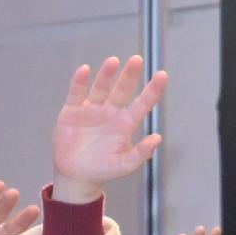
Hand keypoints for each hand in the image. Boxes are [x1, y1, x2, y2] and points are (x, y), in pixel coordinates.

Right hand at [49, 55, 164, 200]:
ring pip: (101, 87)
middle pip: (122, 90)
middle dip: (129, 75)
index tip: (162, 75)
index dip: (152, 90)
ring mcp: (91, 109)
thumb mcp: (125, 165)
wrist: (76, 174)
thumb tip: (158, 138)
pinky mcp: (72, 111)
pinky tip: (85, 71)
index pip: (142, 103)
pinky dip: (80, 82)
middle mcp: (111, 112)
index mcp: (126, 124)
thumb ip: (141, 153)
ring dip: (106, 74)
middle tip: (136, 60)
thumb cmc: (103, 170)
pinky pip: (76, 93)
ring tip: (113, 61)